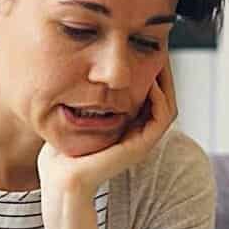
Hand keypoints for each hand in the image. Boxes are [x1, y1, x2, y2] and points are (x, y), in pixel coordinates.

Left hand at [37, 63, 177, 199]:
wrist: (61, 179)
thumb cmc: (61, 154)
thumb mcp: (72, 118)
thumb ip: (79, 101)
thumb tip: (73, 76)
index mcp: (125, 129)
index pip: (148, 96)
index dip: (149, 72)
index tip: (143, 50)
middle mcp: (137, 134)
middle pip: (162, 98)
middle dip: (161, 73)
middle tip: (158, 49)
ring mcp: (141, 141)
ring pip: (168, 105)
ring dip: (166, 82)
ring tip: (158, 60)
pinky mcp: (141, 146)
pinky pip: (163, 117)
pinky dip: (160, 98)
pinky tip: (150, 81)